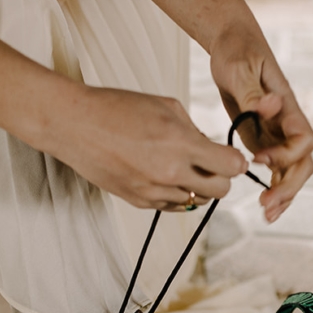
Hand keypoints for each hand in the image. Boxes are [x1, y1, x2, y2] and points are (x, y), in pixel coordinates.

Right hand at [45, 85, 247, 210]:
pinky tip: (168, 176)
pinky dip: (178, 194)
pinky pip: (173, 206)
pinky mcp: (139, 202)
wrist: (75, 125)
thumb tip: (210, 148)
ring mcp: (154, 191)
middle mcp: (169, 173)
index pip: (230, 166)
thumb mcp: (165, 106)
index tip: (232, 157)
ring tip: (186, 168)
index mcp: (180, 144)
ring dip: (198, 187)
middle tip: (214, 165)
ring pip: (196, 202)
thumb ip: (193, 130)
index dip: (237, 162)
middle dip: (222, 178)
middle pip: (220, 191)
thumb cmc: (117, 108)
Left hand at [209, 28, 312, 222]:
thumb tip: (271, 107)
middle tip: (266, 206)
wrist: (231, 45)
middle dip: (289, 186)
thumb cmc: (237, 51)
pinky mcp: (263, 139)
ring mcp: (277, 134)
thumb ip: (253, 93)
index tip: (258, 158)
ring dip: (284, 195)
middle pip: (304, 163)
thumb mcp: (239, 67)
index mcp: (288, 106)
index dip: (286, 154)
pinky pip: (276, 170)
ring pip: (293, 171)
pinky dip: (273, 188)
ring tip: (267, 215)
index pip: (304, 139)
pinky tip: (264, 207)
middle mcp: (287, 123)